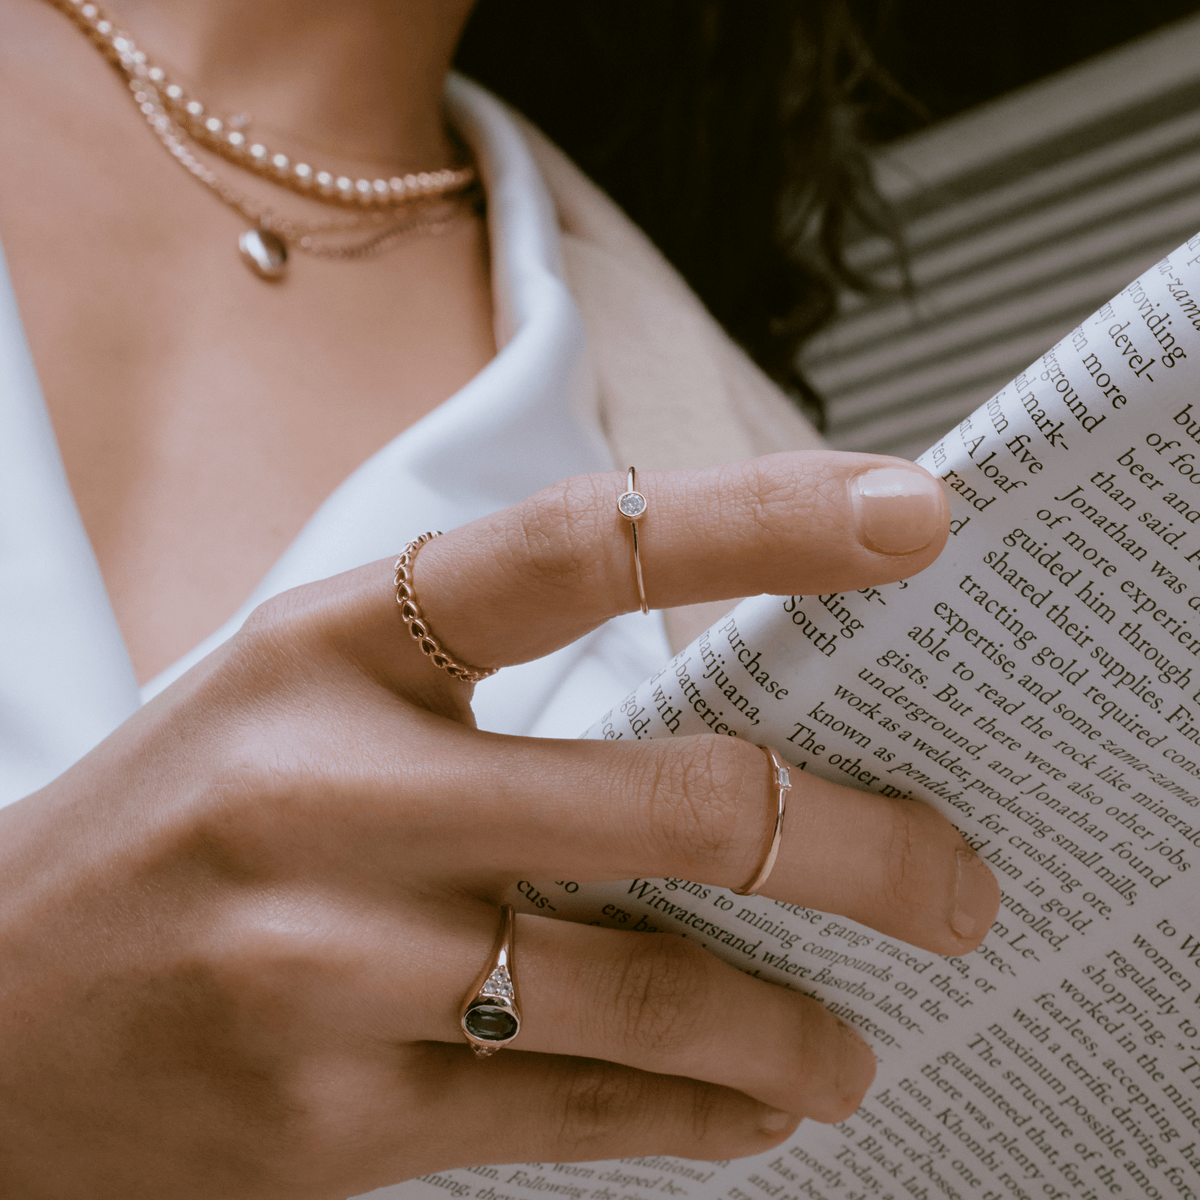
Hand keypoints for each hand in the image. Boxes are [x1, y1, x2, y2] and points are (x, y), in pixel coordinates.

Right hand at [0, 452, 997, 1199]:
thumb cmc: (177, 826)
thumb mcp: (307, 699)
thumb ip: (491, 695)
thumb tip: (710, 717)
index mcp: (331, 647)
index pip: (582, 548)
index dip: (764, 520)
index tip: (911, 513)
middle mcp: (336, 795)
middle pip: (674, 800)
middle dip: (861, 844)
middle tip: (958, 880)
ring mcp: (332, 970)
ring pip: (646, 990)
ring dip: (793, 1023)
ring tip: (858, 1041)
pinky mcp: (329, 1127)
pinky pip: (573, 1116)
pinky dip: (698, 1111)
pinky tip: (754, 1106)